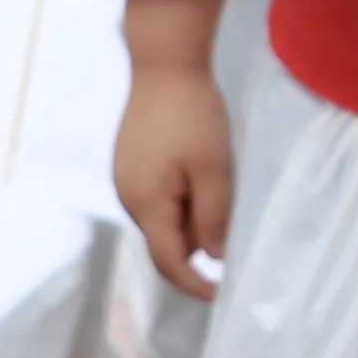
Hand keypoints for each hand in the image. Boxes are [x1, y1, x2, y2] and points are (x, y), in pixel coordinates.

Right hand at [116, 0, 233, 299]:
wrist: (164, 62)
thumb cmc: (192, 115)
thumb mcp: (213, 168)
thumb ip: (213, 217)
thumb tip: (212, 257)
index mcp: (146, 204)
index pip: (169, 261)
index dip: (195, 283)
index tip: (222, 294)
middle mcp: (128, 197)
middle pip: (164, 242)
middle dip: (196, 247)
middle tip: (231, 231)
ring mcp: (125, 178)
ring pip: (161, 219)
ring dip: (189, 221)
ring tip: (219, 196)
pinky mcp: (130, 161)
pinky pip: (156, 198)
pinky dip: (180, 201)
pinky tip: (201, 179)